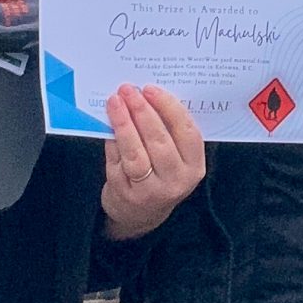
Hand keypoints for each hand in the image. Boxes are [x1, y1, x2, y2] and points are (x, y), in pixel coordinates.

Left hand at [100, 83, 205, 240]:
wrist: (141, 213)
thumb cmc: (160, 173)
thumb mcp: (176, 157)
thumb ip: (168, 130)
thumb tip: (146, 94)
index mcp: (194, 166)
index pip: (186, 132)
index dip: (168, 108)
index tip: (151, 89)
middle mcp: (176, 181)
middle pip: (159, 141)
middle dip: (142, 111)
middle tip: (129, 90)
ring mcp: (149, 191)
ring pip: (136, 153)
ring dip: (124, 123)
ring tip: (115, 102)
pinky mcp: (125, 194)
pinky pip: (117, 161)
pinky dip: (112, 140)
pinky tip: (108, 123)